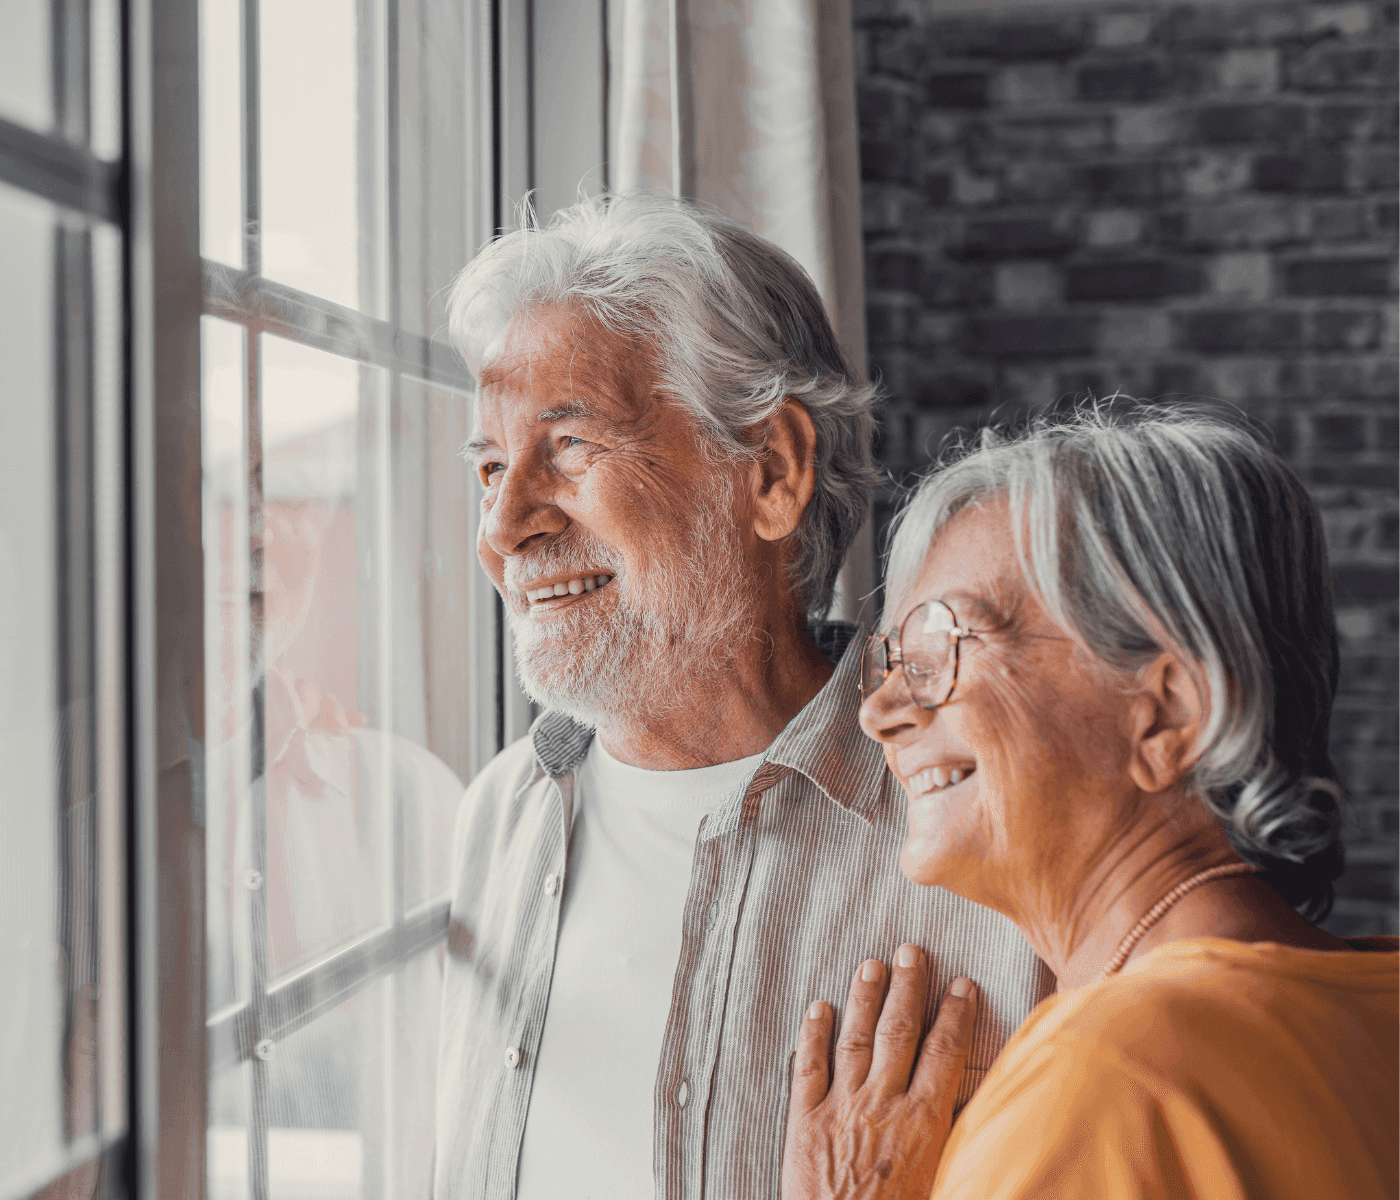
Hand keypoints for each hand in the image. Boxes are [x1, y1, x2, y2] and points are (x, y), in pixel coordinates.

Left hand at [781, 945, 978, 1199]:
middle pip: (899, 1032)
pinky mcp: (804, 1122)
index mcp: (923, 1121)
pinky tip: (817, 1008)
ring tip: (870, 965)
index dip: (955, 1014)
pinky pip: (807, 1068)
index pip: (945, 1052)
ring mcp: (840, 1108)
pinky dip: (812, 1035)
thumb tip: (981, 1101)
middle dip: (907, 987)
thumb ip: (960, 1137)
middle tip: (910, 950)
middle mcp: (882, 1104)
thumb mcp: (947, 1178)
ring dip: (863, 998)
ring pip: (854, 1039)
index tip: (961, 983)